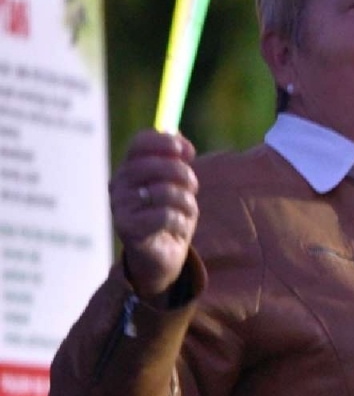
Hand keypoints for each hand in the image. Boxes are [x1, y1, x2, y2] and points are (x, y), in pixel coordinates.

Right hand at [112, 130, 198, 301]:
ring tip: (186, 213)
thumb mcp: (176, 185)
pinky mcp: (127, 229)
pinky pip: (165, 216)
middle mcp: (118, 184)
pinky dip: (181, 222)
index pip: (140, 143)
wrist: (160, 256)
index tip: (188, 152)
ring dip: (187, 203)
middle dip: (184, 175)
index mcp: (129, 169)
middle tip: (193, 187)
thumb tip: (179, 138)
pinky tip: (178, 229)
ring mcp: (120, 207)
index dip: (166, 142)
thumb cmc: (169, 215)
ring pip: (165, 192)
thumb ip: (176, 160)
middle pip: (155, 166)